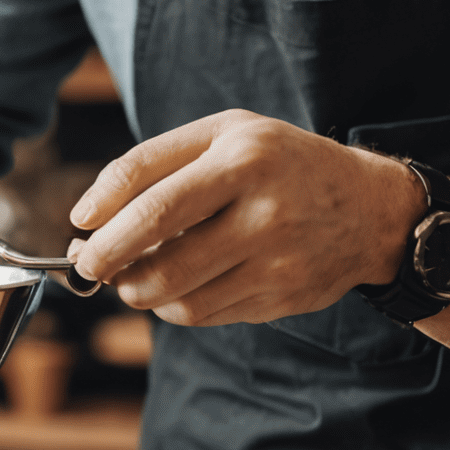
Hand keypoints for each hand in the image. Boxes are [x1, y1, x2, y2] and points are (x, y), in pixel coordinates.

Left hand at [66, 111, 421, 326]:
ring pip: (178, 294)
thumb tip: (88, 217)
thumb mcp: (225, 135)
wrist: (370, 209)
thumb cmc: (279, 164)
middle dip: (108, 264)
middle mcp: (264, 211)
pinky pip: (202, 314)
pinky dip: (172, 306)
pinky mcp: (280, 298)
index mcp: (244, 159)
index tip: (79, 225)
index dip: (106, 216)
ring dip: (136, 290)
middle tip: (88, 265)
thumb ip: (154, 164)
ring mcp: (276, 260)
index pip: (156, 196)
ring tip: (130, 274)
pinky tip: (175, 285)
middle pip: (162, 252)